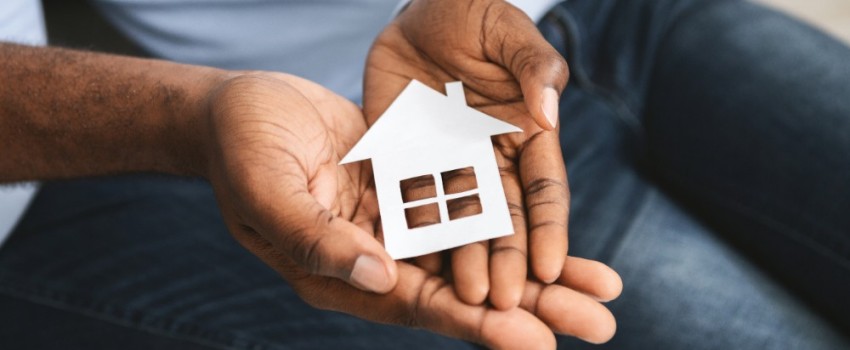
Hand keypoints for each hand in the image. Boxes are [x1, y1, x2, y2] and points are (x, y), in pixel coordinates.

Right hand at [200, 72, 620, 346]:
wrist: (236, 107)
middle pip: (464, 293)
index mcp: (340, 273)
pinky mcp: (409, 191)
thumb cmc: (239, 147)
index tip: (536, 341)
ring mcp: (395, 227)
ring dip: (537, 273)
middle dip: (532, 308)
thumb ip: (318, 239)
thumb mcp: (268, 190)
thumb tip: (381, 277)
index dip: (476, 325)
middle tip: (600, 324)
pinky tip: (553, 233)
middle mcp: (376, 260)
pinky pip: (470, 212)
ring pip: (477, 256)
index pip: (418, 305)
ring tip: (602, 287)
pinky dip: (510, 223)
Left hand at [365, 0, 570, 308]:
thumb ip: (535, 69)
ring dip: (464, 259)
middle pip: (503, 221)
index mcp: (526, 138)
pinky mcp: (406, 159)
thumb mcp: (511, 33)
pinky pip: (408, 200)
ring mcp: (447, 164)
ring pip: (458, 222)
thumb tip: (549, 112)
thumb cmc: (477, 16)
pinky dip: (413, 232)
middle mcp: (490, 161)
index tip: (552, 269)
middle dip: (508, 262)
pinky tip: (414, 264)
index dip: (549, 231)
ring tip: (467, 298)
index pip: (543, 193)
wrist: (420, 10)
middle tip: (505, 301)